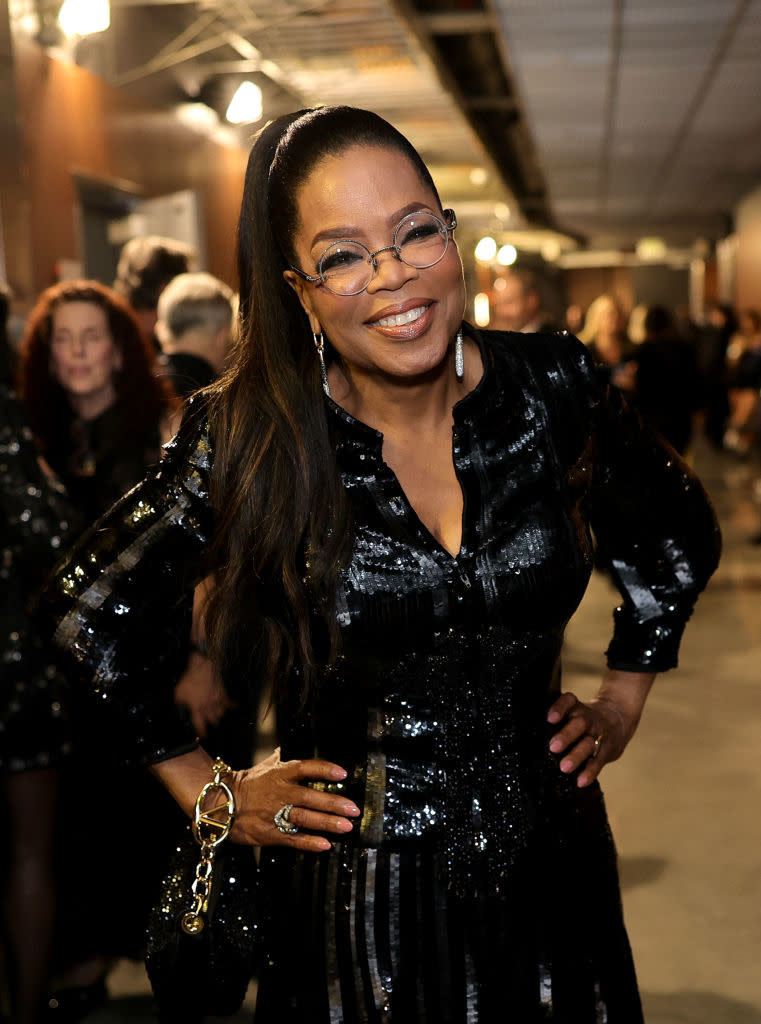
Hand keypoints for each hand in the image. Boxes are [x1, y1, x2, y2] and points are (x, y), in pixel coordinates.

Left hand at [173, 651, 230, 736]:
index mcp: (196, 708)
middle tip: (211, 724)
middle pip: (212, 720)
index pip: (200, 724)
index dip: (202, 732)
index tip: (203, 736)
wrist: (202, 667)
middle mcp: (208, 707)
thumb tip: (179, 710)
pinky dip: (232, 705)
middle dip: (211, 722)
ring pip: (220, 713)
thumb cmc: (189, 679)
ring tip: (217, 716)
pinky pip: (229, 702)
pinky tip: (235, 706)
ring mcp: (217, 701)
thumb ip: (179, 704)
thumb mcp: (178, 693)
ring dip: (218, 715)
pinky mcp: (222, 693)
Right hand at [228, 749, 360, 852]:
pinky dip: (309, 842)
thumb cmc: (245, 784)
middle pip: (310, 797)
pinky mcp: (269, 833)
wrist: (219, 804)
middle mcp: (279, 792)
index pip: (306, 768)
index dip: (324, 770)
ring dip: (327, 823)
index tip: (342, 774)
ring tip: (346, 827)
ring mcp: (274, 813)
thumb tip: (281, 750)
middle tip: (354, 809)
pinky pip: (292, 838)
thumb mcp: (262, 767)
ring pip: (304, 818)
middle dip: (334, 803)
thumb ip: (278, 761)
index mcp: (279, 774)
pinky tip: (325, 845)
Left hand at [546, 669, 654, 787]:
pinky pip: (599, 761)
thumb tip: (533, 731)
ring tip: (564, 767)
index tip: (550, 718)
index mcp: (577, 708)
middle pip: (580, 724)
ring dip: (576, 756)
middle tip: (553, 747)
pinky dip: (590, 772)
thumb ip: (559, 719)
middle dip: (566, 735)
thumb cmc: (586, 718)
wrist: (619, 718)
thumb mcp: (576, 711)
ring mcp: (599, 735)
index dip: (560, 708)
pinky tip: (580, 781)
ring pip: (589, 744)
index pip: (569, 701)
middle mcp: (589, 719)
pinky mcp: (607, 750)